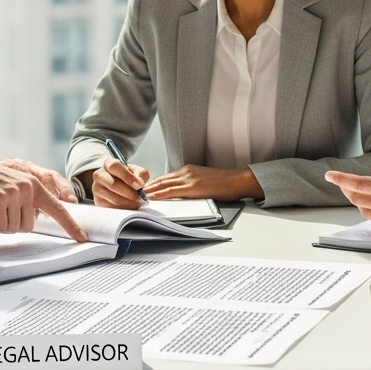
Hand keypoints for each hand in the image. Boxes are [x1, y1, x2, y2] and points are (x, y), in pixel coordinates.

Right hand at [0, 150, 87, 241]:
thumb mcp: (14, 187)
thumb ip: (28, 202)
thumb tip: (35, 221)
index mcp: (35, 185)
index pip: (57, 208)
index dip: (70, 225)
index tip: (82, 237)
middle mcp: (28, 187)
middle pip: (28, 227)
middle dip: (11, 224)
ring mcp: (14, 193)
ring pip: (13, 229)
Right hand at [87, 157, 150, 208]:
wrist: (118, 186)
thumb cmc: (127, 177)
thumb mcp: (136, 171)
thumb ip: (141, 174)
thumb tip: (140, 182)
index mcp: (108, 164)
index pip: (115, 167)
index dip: (127, 176)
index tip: (139, 185)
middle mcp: (99, 175)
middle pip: (113, 184)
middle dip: (130, 193)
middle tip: (141, 197)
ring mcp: (96, 188)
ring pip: (114, 198)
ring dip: (129, 202)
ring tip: (138, 202)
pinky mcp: (98, 201)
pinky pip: (113, 207)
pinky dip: (124, 208)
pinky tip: (130, 205)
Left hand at [144, 165, 262, 200]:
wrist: (237, 180)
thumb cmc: (224, 184)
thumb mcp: (204, 181)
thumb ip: (191, 186)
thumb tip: (180, 195)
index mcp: (188, 171)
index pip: (165, 178)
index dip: (152, 184)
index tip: (142, 190)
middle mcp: (186, 172)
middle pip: (160, 180)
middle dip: (146, 187)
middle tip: (132, 193)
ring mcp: (188, 179)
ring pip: (163, 185)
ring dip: (149, 191)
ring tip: (136, 197)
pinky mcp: (192, 187)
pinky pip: (171, 191)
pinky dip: (159, 195)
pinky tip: (152, 199)